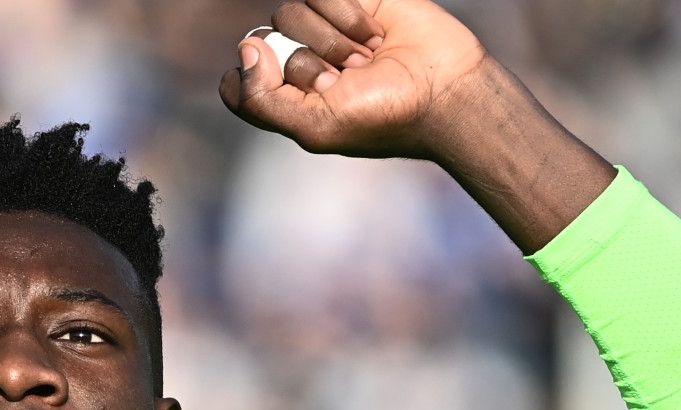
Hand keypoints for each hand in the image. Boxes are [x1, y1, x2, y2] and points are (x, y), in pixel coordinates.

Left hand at [219, 0, 485, 159]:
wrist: (444, 88)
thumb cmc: (383, 116)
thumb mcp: (315, 126)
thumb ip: (261, 100)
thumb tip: (245, 50)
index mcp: (282, 99)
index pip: (236, 82)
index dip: (253, 82)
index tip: (296, 93)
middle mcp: (296, 61)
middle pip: (261, 41)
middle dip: (305, 63)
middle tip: (345, 80)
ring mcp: (321, 28)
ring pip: (287, 13)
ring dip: (331, 39)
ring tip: (364, 58)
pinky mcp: (347, 0)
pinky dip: (346, 14)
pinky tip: (373, 34)